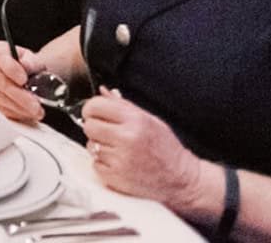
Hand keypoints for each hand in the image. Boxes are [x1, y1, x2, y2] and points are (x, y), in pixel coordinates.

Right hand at [0, 40, 48, 124]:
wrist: (24, 75)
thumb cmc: (26, 66)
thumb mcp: (32, 59)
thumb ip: (31, 61)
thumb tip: (26, 65)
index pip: (0, 58)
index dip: (12, 70)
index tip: (24, 80)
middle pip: (0, 82)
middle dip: (20, 96)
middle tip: (35, 104)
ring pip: (0, 98)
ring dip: (19, 108)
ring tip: (35, 111)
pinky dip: (15, 113)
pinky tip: (26, 113)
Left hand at [81, 88, 208, 210]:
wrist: (181, 179)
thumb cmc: (167, 149)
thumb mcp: (150, 119)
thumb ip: (123, 105)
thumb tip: (103, 92)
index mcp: (135, 120)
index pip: (95, 106)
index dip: (92, 108)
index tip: (95, 112)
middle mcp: (126, 139)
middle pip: (89, 125)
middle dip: (95, 127)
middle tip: (107, 132)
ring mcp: (120, 160)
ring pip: (90, 145)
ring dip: (100, 146)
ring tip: (118, 149)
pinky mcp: (116, 178)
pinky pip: (95, 164)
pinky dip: (103, 163)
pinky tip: (119, 162)